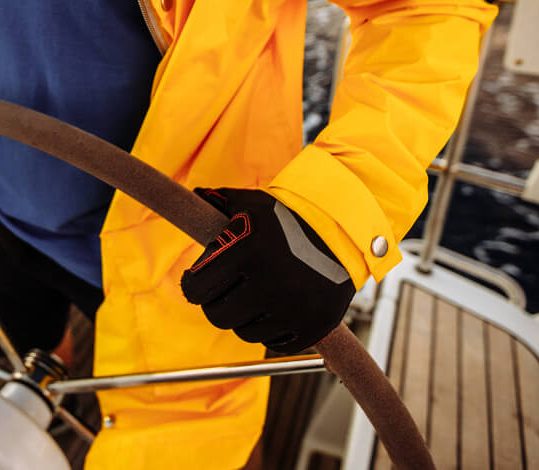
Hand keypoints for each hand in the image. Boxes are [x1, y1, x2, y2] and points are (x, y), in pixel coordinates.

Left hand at [180, 188, 354, 353]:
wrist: (346, 231)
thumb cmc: (291, 216)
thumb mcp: (253, 204)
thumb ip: (219, 202)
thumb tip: (197, 195)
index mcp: (245, 252)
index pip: (195, 290)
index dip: (193, 286)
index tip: (197, 283)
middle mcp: (268, 284)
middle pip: (217, 316)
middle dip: (216, 303)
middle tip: (226, 292)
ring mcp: (292, 309)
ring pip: (245, 333)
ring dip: (244, 318)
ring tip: (255, 297)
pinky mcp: (313, 326)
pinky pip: (275, 343)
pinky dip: (271, 331)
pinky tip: (276, 310)